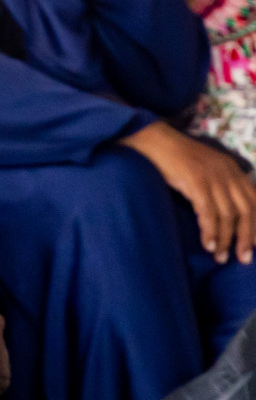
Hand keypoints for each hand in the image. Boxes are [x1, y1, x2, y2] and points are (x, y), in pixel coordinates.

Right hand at [121, 121, 255, 264]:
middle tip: (244, 259)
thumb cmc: (175, 158)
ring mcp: (212, 177)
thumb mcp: (205, 168)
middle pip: (246, 211)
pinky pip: (208, 212)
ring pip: (228, 215)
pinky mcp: (196, 182)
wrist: (154, 141)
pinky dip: (210, 231)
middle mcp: (228, 173)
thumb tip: (226, 211)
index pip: (255, 201)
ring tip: (220, 257)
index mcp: (233, 169)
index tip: (255, 245)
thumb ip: (219, 183)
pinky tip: (208, 245)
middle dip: (246, 237)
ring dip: (225, 240)